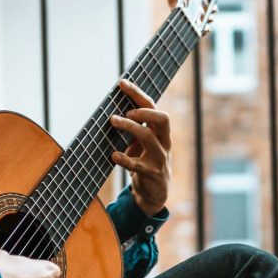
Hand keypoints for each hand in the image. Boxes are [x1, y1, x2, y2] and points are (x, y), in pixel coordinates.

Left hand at [109, 78, 170, 216]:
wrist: (155, 194)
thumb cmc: (146, 163)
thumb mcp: (142, 145)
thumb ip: (135, 128)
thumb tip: (113, 109)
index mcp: (161, 133)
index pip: (154, 107)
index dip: (138, 94)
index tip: (122, 83)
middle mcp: (164, 143)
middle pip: (162, 118)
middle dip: (143, 111)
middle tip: (125, 111)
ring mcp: (159, 158)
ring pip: (148, 137)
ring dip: (129, 127)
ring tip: (113, 121)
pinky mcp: (151, 174)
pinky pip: (137, 164)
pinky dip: (124, 158)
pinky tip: (113, 155)